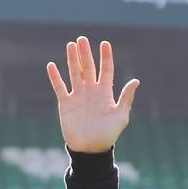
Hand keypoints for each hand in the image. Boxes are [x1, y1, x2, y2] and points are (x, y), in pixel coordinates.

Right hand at [46, 36, 139, 153]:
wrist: (89, 150)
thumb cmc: (107, 135)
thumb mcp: (120, 116)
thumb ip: (126, 98)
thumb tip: (136, 81)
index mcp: (105, 92)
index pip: (106, 70)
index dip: (105, 57)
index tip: (105, 43)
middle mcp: (91, 91)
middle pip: (88, 67)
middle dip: (85, 53)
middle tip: (82, 39)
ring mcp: (78, 96)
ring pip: (74, 73)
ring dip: (72, 59)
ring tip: (70, 45)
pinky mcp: (65, 103)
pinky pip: (59, 87)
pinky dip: (55, 77)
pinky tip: (51, 65)